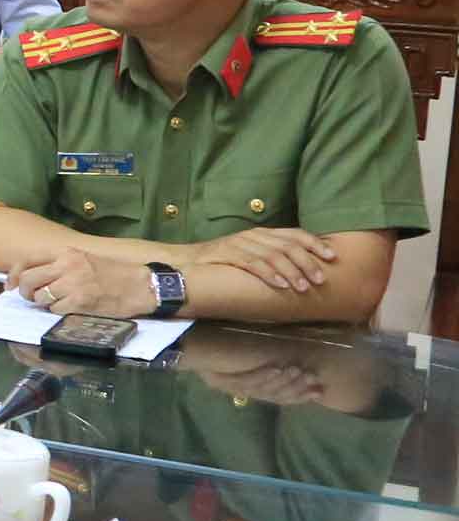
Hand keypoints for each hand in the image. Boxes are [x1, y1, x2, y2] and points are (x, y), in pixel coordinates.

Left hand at [10, 247, 163, 318]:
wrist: (142, 285)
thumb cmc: (114, 274)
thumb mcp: (84, 259)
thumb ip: (60, 265)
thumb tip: (34, 276)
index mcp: (67, 254)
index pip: (27, 261)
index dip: (14, 275)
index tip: (11, 285)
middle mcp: (67, 267)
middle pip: (28, 280)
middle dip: (25, 292)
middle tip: (32, 298)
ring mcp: (74, 285)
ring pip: (40, 297)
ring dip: (43, 303)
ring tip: (55, 303)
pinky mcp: (81, 303)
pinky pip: (56, 310)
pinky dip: (58, 312)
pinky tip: (70, 309)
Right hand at [192, 225, 337, 292]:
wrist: (187, 261)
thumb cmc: (223, 262)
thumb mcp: (251, 254)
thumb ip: (273, 257)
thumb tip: (305, 269)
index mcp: (262, 233)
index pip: (294, 234)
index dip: (315, 244)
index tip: (333, 256)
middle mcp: (253, 235)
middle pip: (287, 246)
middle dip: (307, 262)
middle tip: (321, 279)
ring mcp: (240, 244)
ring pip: (272, 256)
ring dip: (291, 272)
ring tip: (304, 287)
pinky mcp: (227, 255)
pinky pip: (252, 264)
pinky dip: (268, 275)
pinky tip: (280, 285)